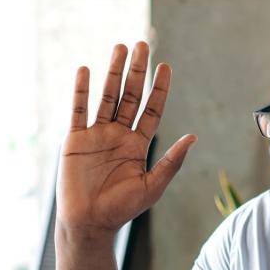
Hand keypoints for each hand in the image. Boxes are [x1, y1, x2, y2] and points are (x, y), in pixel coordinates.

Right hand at [57, 42, 196, 237]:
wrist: (89, 224)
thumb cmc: (121, 209)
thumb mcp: (152, 186)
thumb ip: (172, 162)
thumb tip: (194, 137)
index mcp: (138, 144)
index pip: (151, 110)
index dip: (159, 88)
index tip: (165, 66)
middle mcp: (118, 135)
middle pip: (129, 96)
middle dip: (136, 71)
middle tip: (142, 45)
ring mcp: (96, 135)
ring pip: (106, 97)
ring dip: (112, 72)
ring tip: (119, 48)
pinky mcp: (75, 140)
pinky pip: (79, 110)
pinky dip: (82, 91)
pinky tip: (85, 71)